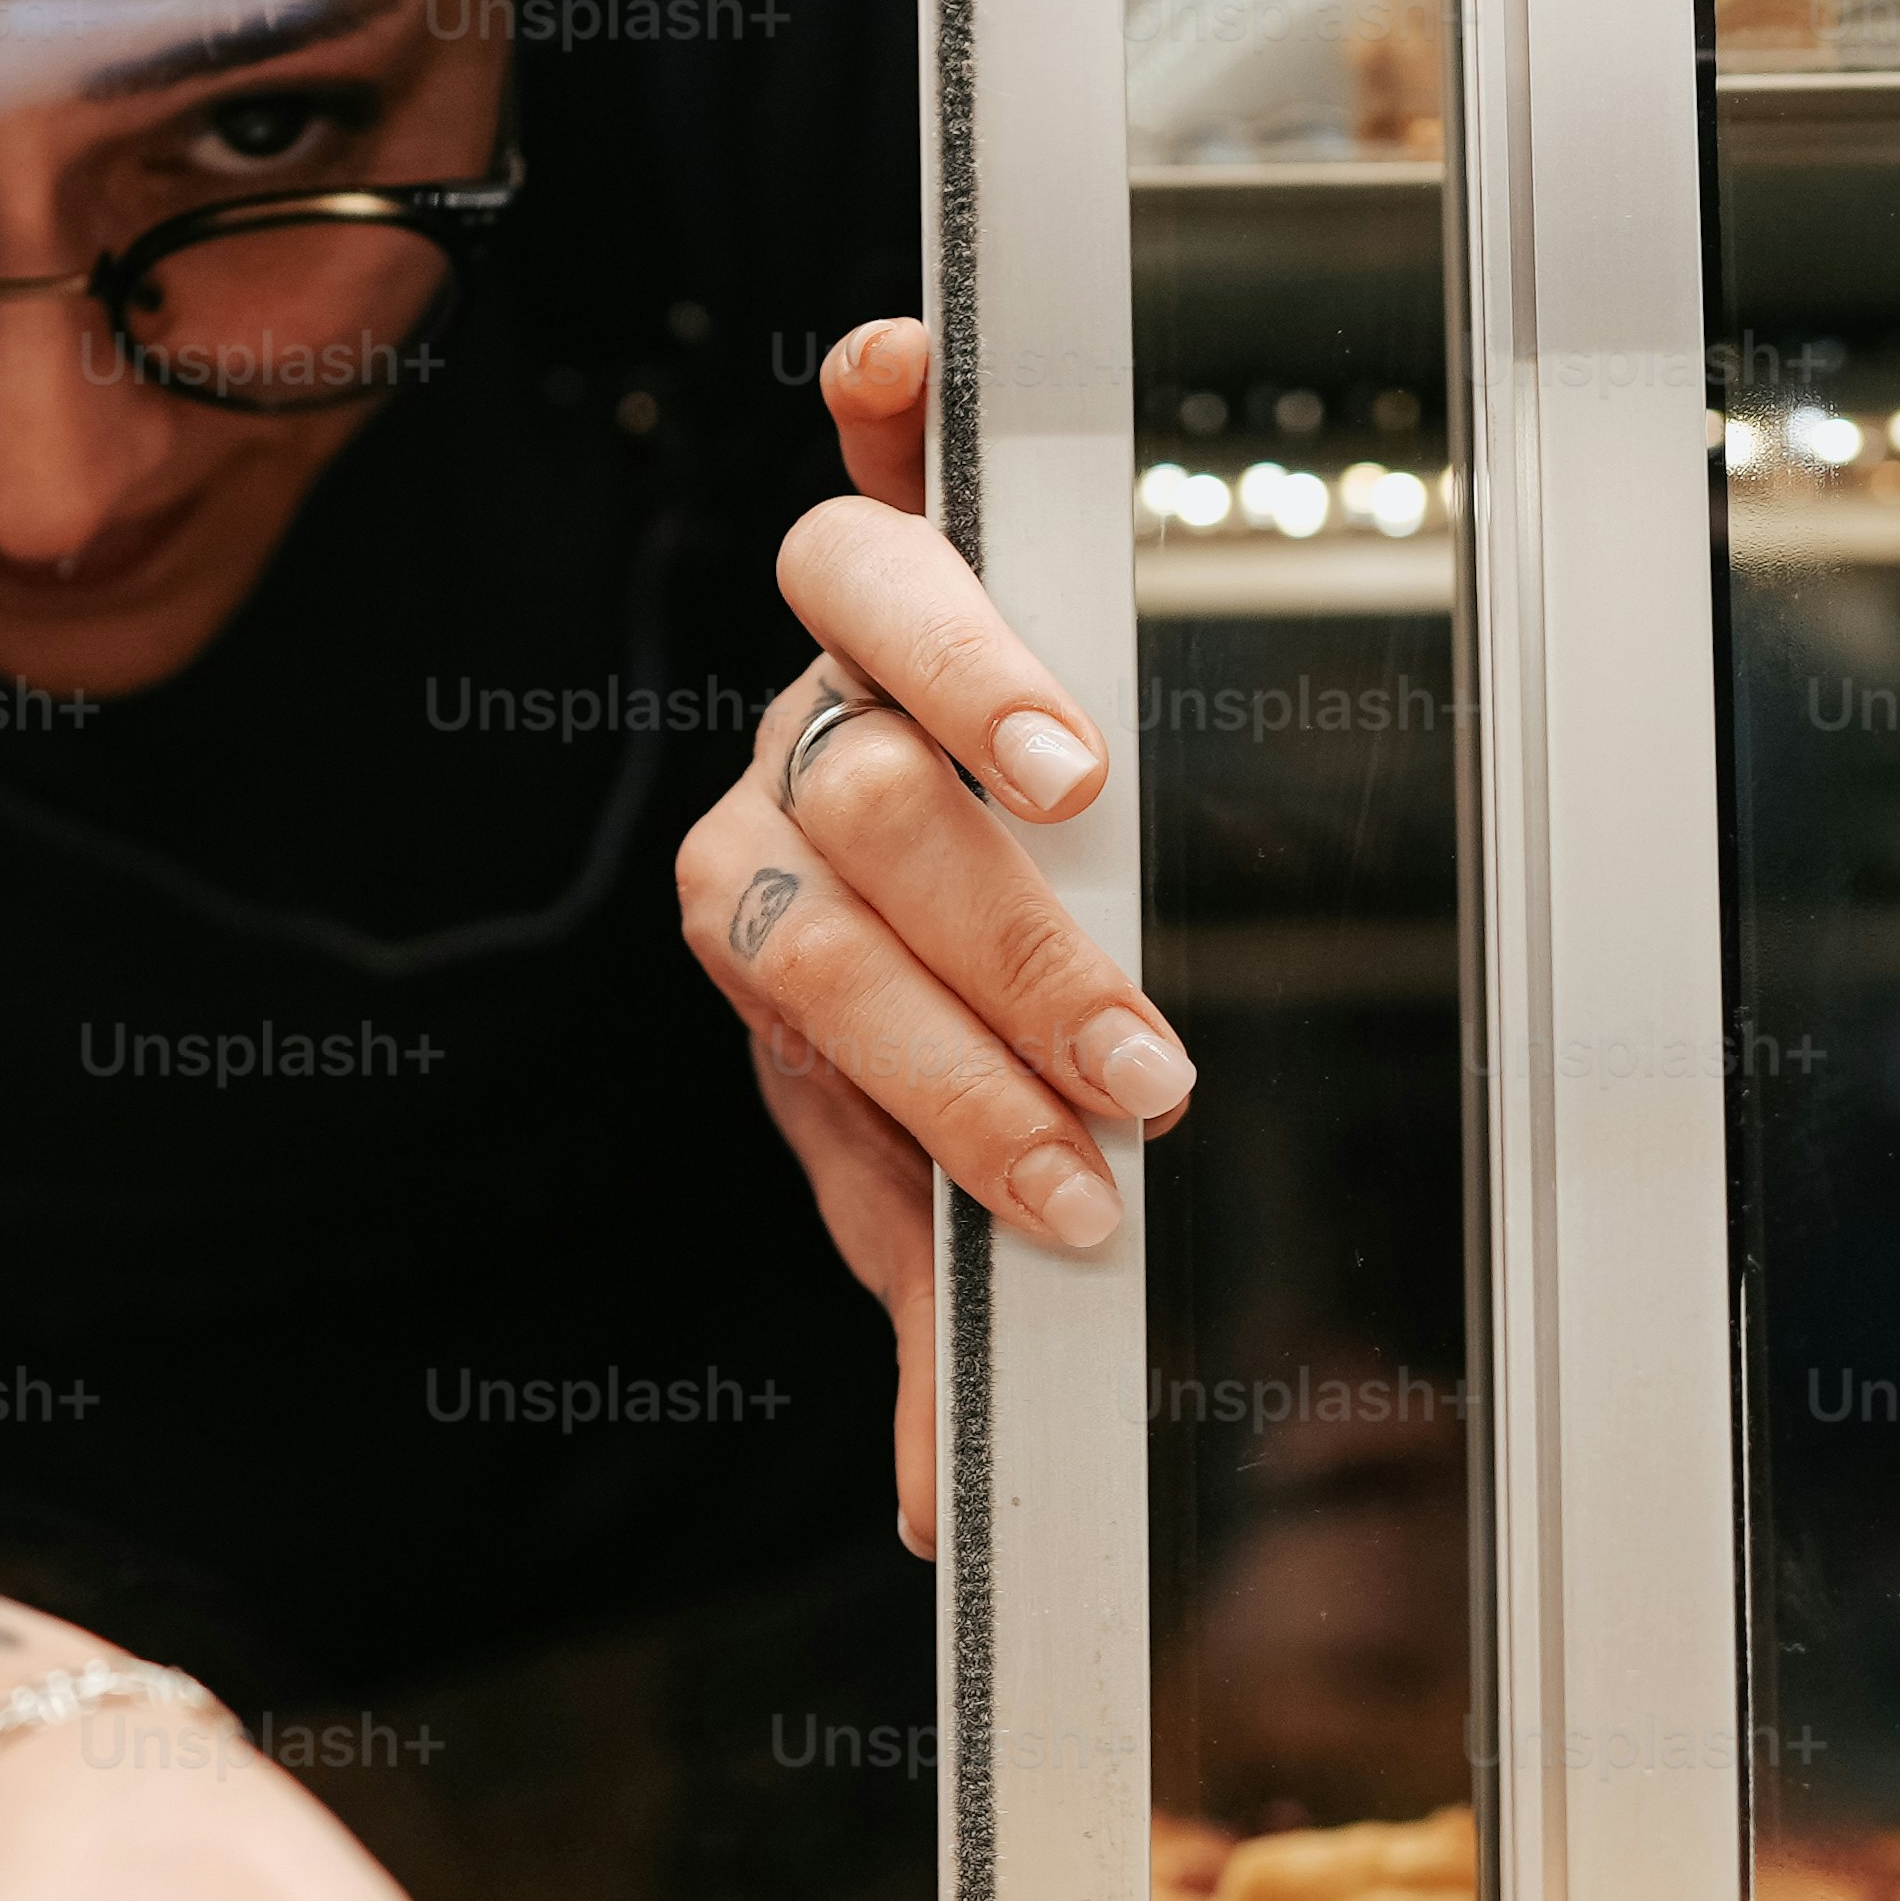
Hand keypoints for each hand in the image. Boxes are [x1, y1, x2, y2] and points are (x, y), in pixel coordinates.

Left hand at [673, 314, 1196, 1549]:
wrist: (893, 879)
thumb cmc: (913, 1026)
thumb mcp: (909, 1182)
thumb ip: (929, 1326)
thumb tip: (933, 1530)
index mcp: (764, 918)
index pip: (824, 988)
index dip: (952, 1096)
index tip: (1080, 1194)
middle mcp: (783, 763)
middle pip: (851, 820)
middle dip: (999, 962)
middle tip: (1135, 1063)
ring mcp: (840, 643)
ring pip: (853, 618)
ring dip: (960, 687)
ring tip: (1071, 773)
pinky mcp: (912, 532)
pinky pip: (875, 443)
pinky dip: (872, 400)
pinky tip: (888, 369)